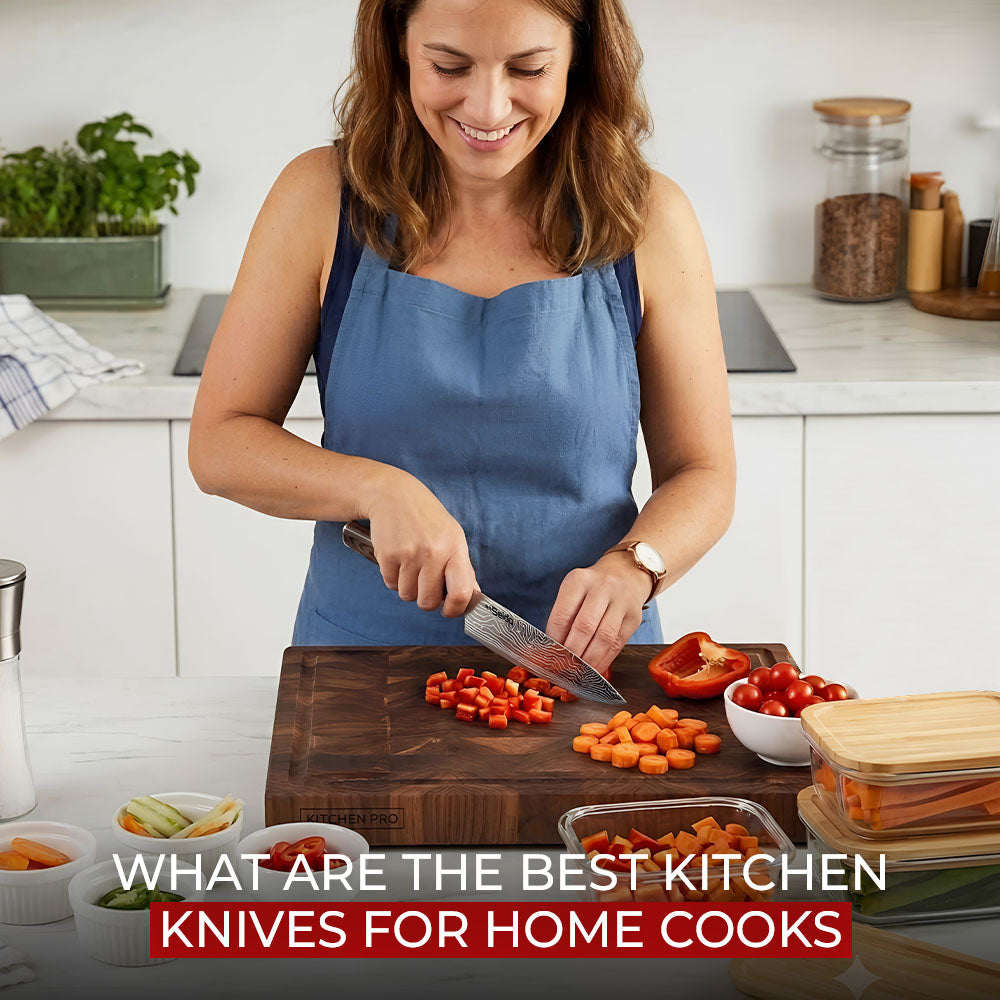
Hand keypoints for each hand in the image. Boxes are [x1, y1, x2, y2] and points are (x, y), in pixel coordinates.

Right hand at [364, 468, 477, 616]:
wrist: (394, 495)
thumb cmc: (426, 517)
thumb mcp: (452, 536)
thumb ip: (462, 568)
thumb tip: (472, 597)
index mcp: (455, 548)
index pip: (461, 592)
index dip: (455, 609)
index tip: (449, 610)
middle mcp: (433, 552)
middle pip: (429, 602)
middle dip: (426, 598)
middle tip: (425, 581)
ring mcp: (409, 554)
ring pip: (408, 595)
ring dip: (408, 587)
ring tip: (411, 565)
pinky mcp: (388, 555)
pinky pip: (390, 584)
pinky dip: (393, 577)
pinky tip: (398, 558)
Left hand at [545, 552, 651, 675]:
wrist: (626, 573)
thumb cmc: (592, 588)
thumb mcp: (574, 591)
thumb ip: (564, 616)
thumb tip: (551, 650)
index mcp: (579, 580)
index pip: (562, 615)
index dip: (555, 640)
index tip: (549, 657)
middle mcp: (602, 587)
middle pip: (584, 627)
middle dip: (572, 653)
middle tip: (563, 669)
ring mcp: (621, 601)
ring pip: (604, 637)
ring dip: (589, 660)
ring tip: (578, 672)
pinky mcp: (634, 617)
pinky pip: (618, 643)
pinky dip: (604, 659)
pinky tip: (595, 669)